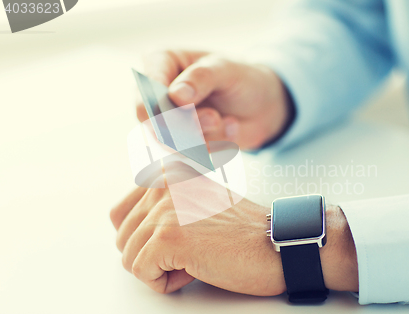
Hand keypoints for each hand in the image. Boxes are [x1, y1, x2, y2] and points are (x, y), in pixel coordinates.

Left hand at [110, 165, 357, 295]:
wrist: (278, 245)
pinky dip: (164, 283)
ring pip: (129, 257)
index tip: (178, 238)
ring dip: (160, 269)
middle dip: (152, 256)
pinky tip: (194, 270)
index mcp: (169, 170)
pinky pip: (141, 272)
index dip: (144, 239)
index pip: (120, 213)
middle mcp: (164, 182)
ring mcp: (165, 208)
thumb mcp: (197, 202)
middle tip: (192, 251)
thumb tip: (125, 227)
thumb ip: (163, 203)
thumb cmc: (242, 233)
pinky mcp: (169, 236)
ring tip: (196, 259)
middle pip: (123, 237)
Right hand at [136, 50, 291, 149]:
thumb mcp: (226, 69)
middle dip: (186, 126)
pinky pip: (192, 156)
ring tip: (225, 121)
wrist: (262, 106)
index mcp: (161, 63)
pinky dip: (216, 145)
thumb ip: (202, 78)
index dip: (157, 103)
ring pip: (171, 144)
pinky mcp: (183, 147)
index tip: (183, 107)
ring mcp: (168, 123)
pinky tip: (231, 127)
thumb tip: (176, 95)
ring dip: (203, 137)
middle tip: (214, 118)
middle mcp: (157, 95)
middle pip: (153, 121)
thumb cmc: (241, 78)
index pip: (146, 86)